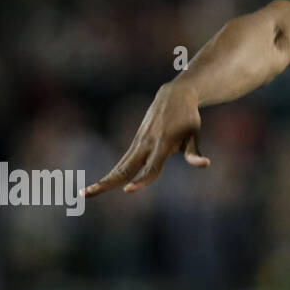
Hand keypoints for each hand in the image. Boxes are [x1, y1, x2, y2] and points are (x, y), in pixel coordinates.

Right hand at [84, 82, 209, 196]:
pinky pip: (123, 161)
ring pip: (120, 165)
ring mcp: (139, 142)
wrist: (175, 95)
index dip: (142, 180)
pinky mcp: (136, 141)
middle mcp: (147, 143)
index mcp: (163, 143)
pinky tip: (102, 184)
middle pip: (125, 167)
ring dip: (104, 179)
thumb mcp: (195, 133)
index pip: (151, 167)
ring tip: (84, 193)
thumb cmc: (188, 118)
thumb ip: (194, 152)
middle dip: (107, 182)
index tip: (128, 190)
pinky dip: (112, 173)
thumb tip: (205, 164)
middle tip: (87, 194)